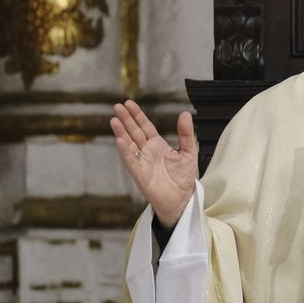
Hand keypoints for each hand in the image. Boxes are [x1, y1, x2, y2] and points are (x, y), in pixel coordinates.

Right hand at [110, 101, 198, 227]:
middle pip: (134, 132)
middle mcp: (147, 152)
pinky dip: (125, 150)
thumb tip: (185, 113)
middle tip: (117, 107)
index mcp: (157, 145)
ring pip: (129, 144)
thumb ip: (186, 134)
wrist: (181, 199)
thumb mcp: (189, 152)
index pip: (145, 126)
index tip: (129, 103)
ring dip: (121, 133)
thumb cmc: (183, 177)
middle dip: (126, 120)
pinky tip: (120, 139)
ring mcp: (142, 162)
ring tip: (114, 120)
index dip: (137, 115)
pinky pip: (131, 161)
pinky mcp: (140, 175)